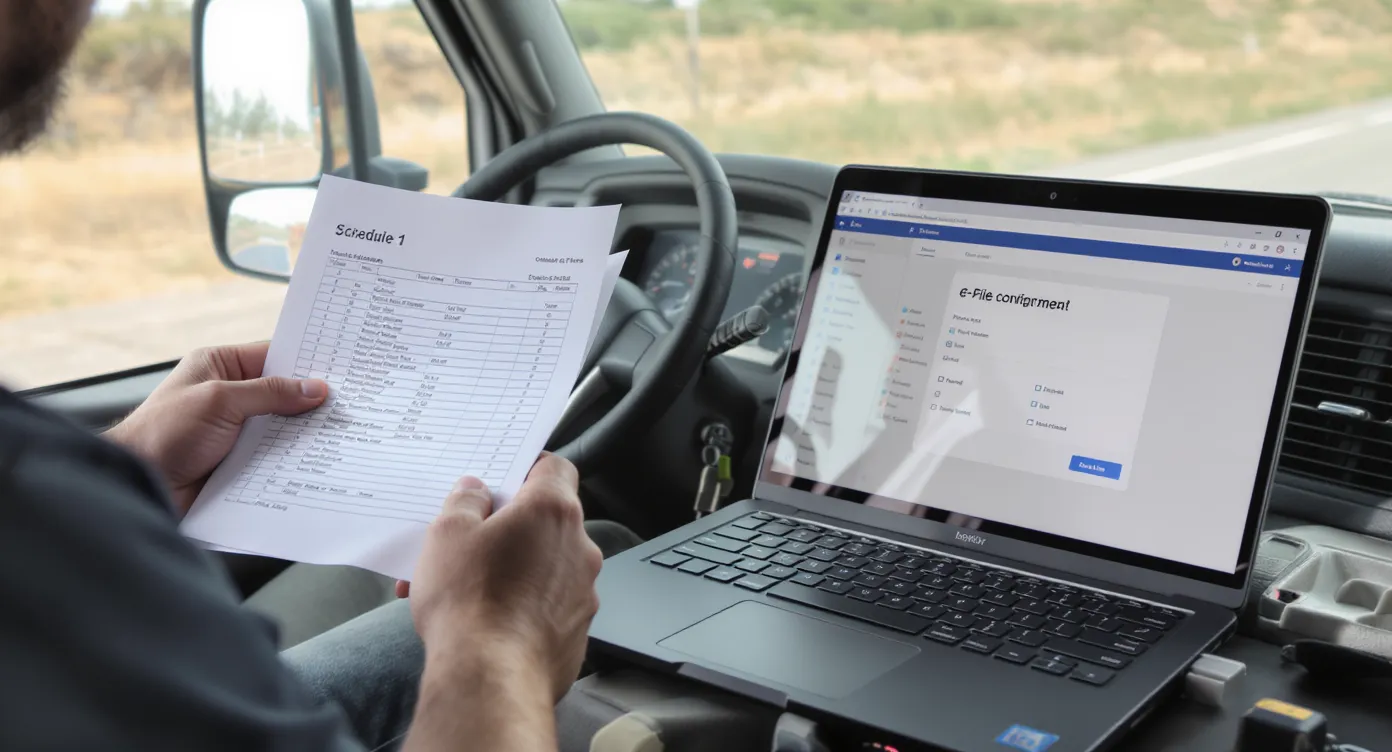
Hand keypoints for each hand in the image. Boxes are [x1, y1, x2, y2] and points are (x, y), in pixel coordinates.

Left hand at [104, 342, 327, 515]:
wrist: (140, 485)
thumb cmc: (161, 434)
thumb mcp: (219, 401)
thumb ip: (269, 393)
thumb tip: (313, 388)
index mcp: (219, 366)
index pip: (274, 356)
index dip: (306, 361)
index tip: (340, 368)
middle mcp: (229, 395)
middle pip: (283, 393)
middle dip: (311, 400)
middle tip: (349, 402)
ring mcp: (235, 429)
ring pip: (282, 426)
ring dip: (304, 433)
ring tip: (340, 433)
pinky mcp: (240, 460)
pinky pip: (275, 454)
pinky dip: (293, 458)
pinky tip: (316, 460)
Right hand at [408, 455, 602, 701]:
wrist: (490, 678)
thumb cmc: (469, 601)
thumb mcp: (448, 533)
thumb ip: (465, 501)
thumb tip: (476, 491)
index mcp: (552, 511)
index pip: (554, 468)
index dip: (528, 468)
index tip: (503, 480)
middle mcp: (579, 547)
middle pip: (546, 522)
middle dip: (506, 529)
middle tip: (466, 544)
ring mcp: (583, 592)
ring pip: (544, 567)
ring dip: (510, 570)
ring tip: (461, 590)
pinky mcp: (577, 631)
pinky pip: (549, 606)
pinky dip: (523, 607)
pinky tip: (485, 622)